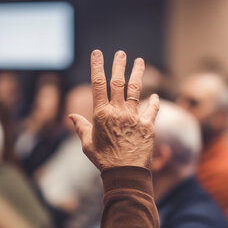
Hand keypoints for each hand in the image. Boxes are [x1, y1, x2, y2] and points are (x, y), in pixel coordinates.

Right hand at [69, 50, 159, 170]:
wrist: (125, 174)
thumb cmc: (104, 161)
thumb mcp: (87, 144)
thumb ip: (81, 128)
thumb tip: (72, 117)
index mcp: (101, 114)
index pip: (98, 85)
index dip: (97, 67)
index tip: (97, 53)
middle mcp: (118, 112)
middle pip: (118, 82)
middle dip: (119, 65)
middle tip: (120, 53)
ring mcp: (134, 118)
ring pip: (136, 90)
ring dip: (137, 74)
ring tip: (139, 61)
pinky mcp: (148, 126)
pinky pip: (152, 110)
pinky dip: (153, 102)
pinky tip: (155, 96)